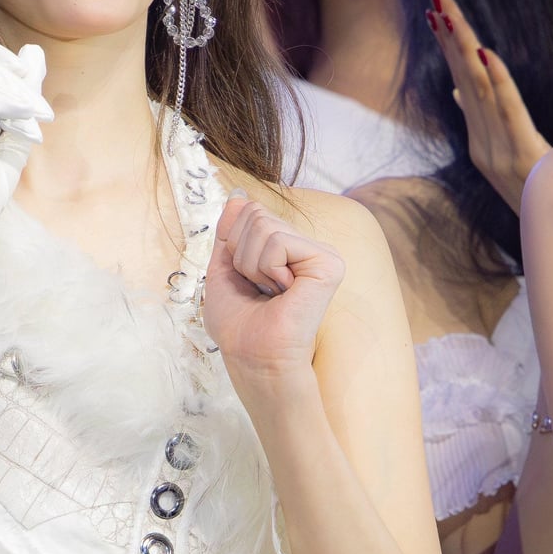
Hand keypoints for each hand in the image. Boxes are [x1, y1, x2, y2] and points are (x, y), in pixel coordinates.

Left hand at [203, 192, 344, 399]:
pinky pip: (278, 241)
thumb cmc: (240, 326)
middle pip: (254, 213)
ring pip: (263, 225)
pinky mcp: (329, 262)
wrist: (254, 358)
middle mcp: (306, 247)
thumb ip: (230, 232)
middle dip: (241, 254)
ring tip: (270, 292)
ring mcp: (320, 253)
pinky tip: (283, 292)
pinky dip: (267, 268)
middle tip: (258, 289)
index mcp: (285, 249)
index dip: (232, 246)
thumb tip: (238, 195)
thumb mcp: (224, 270)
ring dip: (251, 265)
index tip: (246, 281)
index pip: (248, 212)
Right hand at [427, 0, 549, 214]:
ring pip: (479, 89)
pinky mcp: (522, 155)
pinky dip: (497, 81)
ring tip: (448, 15)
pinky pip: (507, 112)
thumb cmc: (540, 191)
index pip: (462, 83)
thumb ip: (486, 118)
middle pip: (464, 79)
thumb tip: (460, 88)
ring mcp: (498, 151)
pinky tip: (485, 54)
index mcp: (480, 138)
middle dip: (450, 36)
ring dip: (463, 49)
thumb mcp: (510, 152)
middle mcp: (483, 142)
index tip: (436, 13)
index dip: (449, 47)